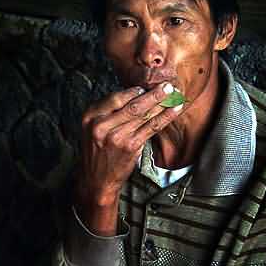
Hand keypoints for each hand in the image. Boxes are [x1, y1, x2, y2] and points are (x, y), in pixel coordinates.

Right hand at [73, 82, 183, 233]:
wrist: (96, 180)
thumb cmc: (98, 151)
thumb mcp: (93, 127)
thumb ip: (109, 111)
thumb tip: (137, 94)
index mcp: (90, 116)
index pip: (116, 97)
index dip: (134, 90)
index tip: (147, 85)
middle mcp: (102, 125)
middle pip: (133, 105)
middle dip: (153, 93)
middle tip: (167, 85)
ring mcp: (117, 137)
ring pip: (144, 115)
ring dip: (162, 103)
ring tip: (174, 94)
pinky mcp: (130, 147)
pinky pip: (152, 127)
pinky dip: (166, 116)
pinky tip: (174, 109)